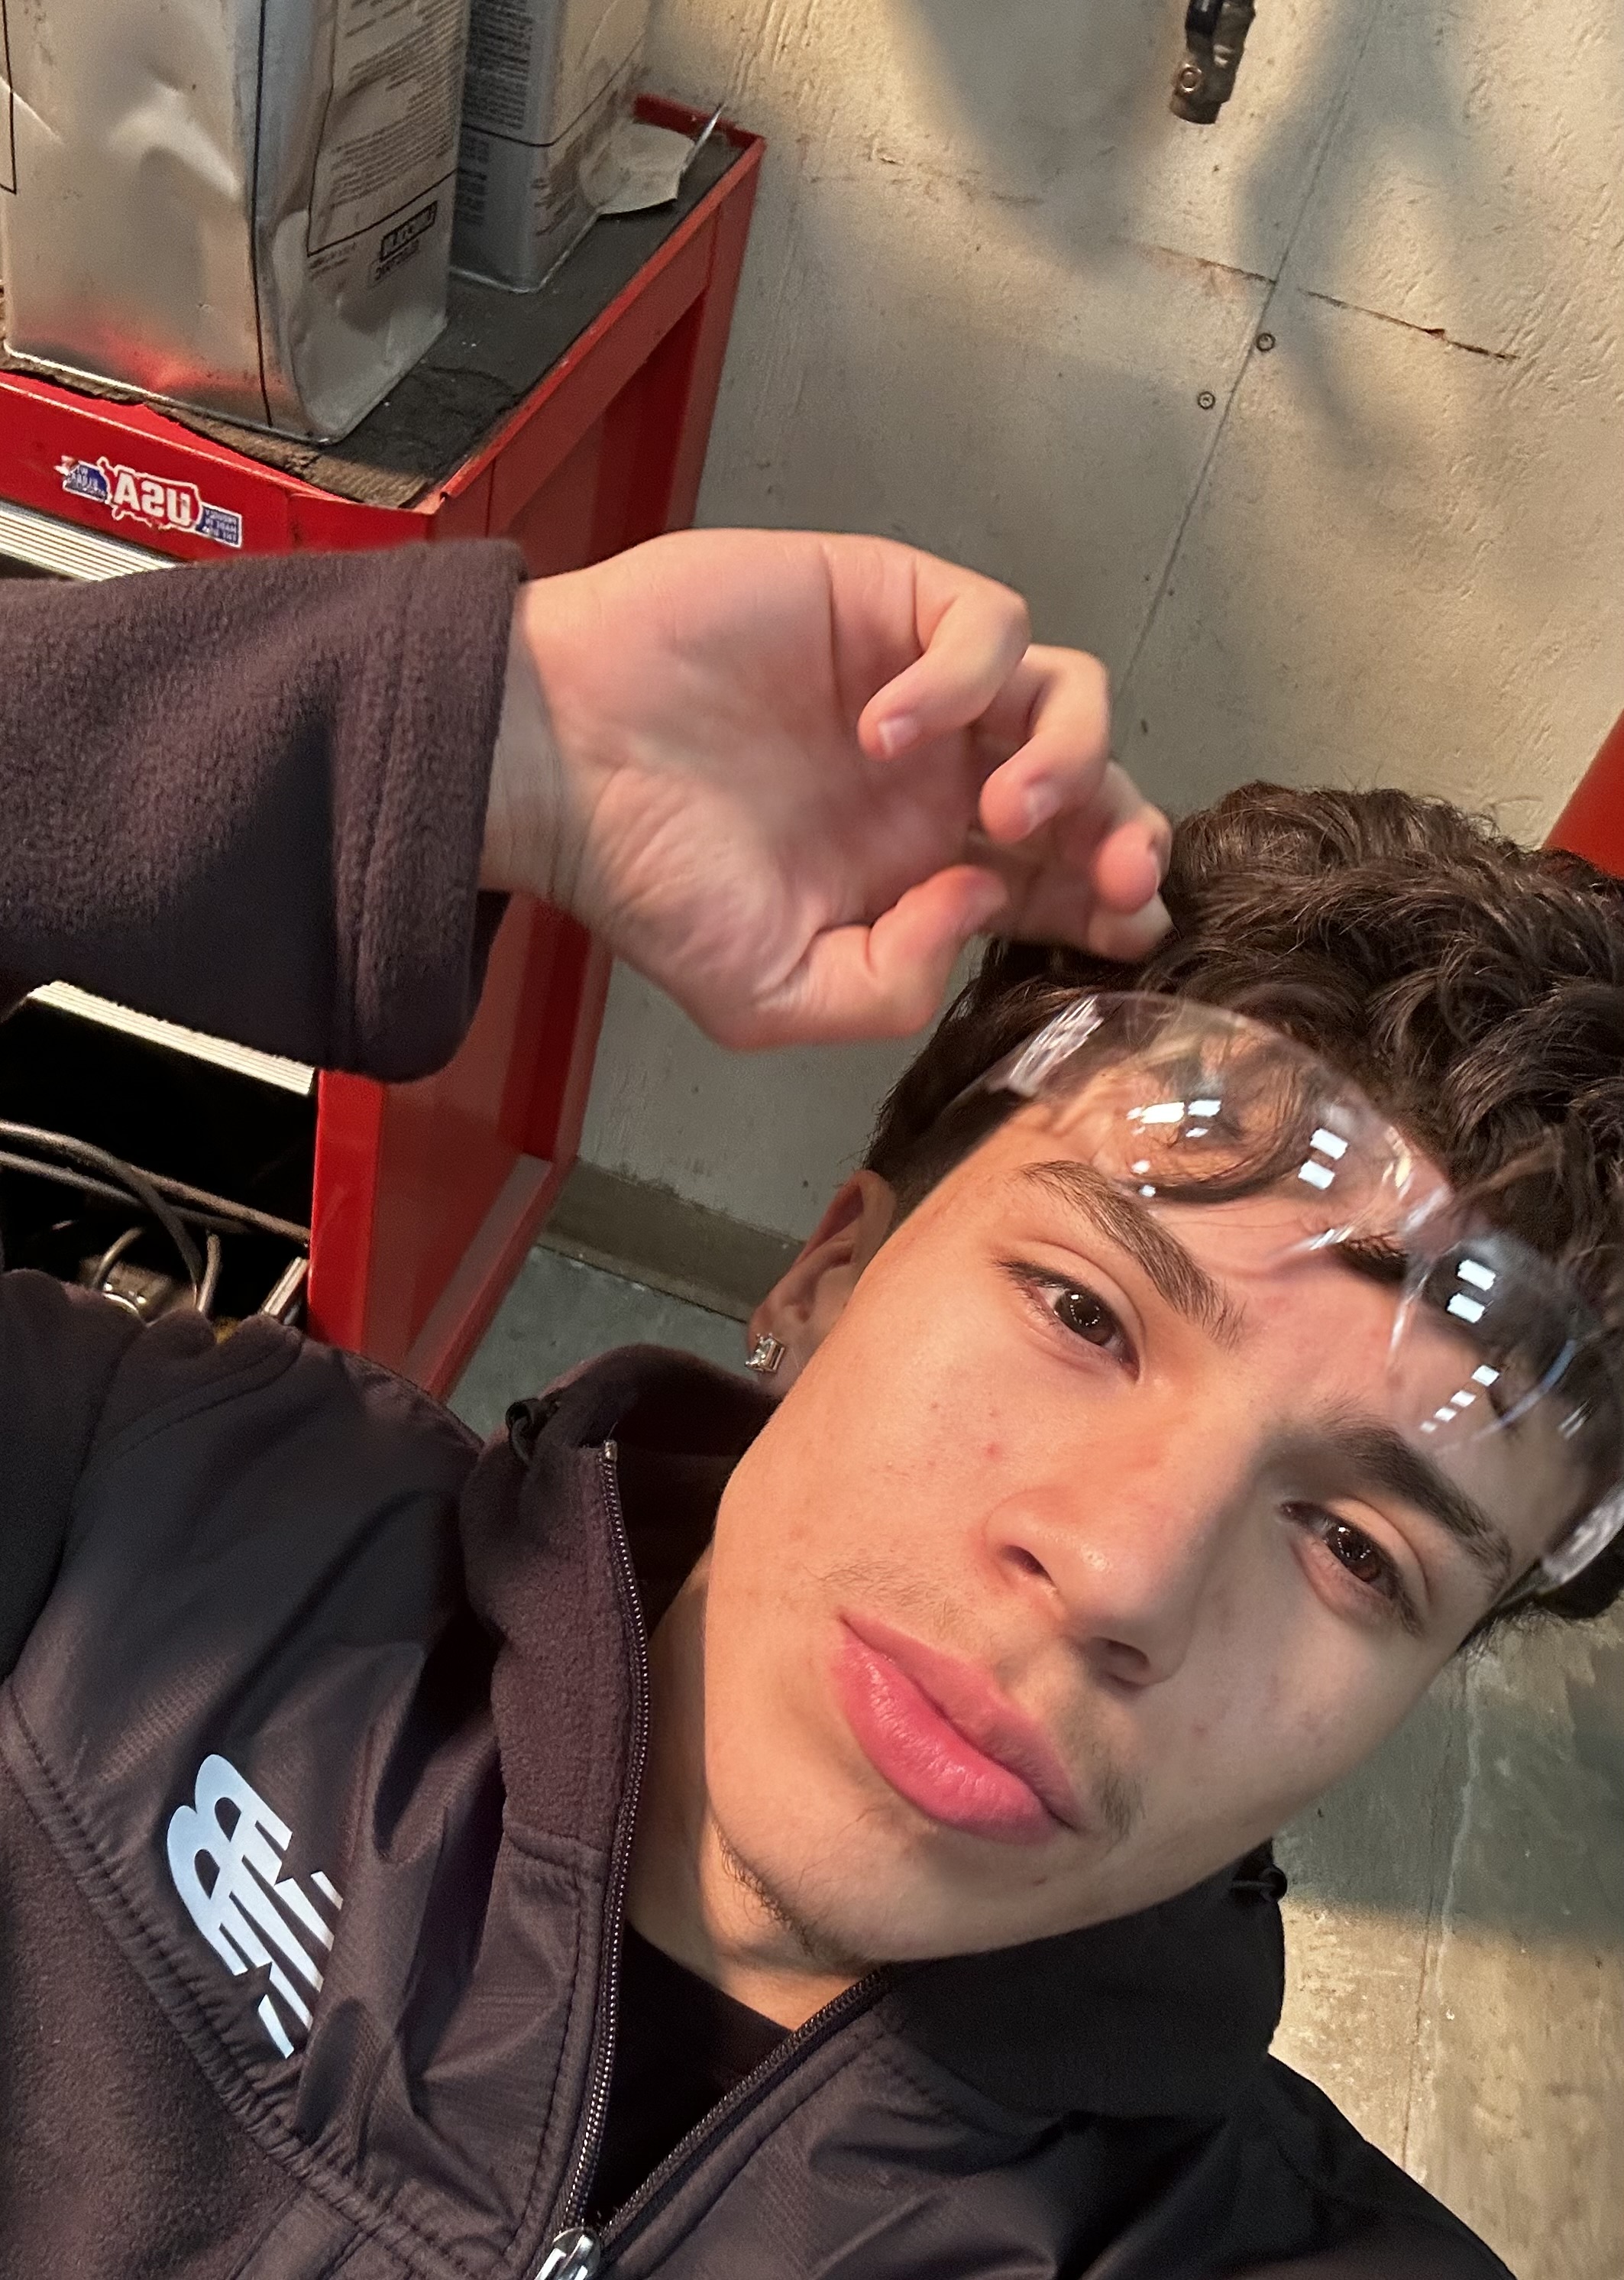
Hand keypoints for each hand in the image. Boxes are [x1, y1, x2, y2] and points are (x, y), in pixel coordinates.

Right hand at [482, 529, 1169, 1047]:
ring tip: (1005, 810)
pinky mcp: (883, 600)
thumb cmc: (646, 878)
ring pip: (1066, 690)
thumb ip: (893, 985)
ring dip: (1069, 755)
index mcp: (924, 864)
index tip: (1131, 931)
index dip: (1111, 899)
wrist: (550, 765)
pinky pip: (985, 623)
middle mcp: (939, 774)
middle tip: (1115, 876)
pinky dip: (966, 676)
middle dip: (1125, 832)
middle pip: (1091, 782)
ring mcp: (920, 682)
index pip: (1058, 876)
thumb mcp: (769, 995)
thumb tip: (980, 903)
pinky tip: (889, 730)